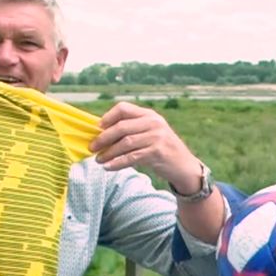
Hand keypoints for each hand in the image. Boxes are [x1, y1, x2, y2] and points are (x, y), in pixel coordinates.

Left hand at [89, 102, 205, 191]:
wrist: (183, 165)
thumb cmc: (160, 149)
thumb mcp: (149, 133)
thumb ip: (131, 130)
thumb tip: (101, 134)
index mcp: (149, 115)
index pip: (123, 108)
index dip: (108, 117)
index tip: (97, 128)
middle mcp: (153, 123)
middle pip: (121, 127)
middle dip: (103, 138)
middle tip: (92, 147)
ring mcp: (156, 137)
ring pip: (125, 143)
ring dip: (108, 153)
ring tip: (98, 160)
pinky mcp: (157, 152)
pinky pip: (132, 157)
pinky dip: (117, 163)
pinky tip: (108, 167)